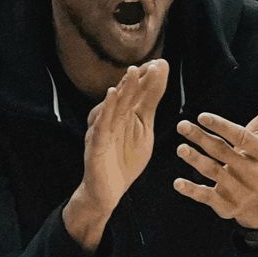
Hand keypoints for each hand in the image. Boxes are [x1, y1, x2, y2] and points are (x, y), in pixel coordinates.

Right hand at [64, 60, 167, 250]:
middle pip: (125, 95)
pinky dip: (105, 109)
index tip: (162, 63)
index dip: (148, 78)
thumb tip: (159, 77)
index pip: (136, 93)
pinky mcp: (95, 144)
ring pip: (113, 106)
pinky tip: (111, 96)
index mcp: (123, 115)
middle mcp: (110, 118)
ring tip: (132, 72)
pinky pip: (100, 124)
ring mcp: (101, 130)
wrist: (107, 193)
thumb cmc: (124, 160)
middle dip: (137, 79)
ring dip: (122, 89)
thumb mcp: (143, 130)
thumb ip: (149, 105)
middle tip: (151, 63)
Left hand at [174, 76, 257, 227]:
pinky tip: (177, 183)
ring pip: (214, 173)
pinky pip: (207, 197)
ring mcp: (240, 191)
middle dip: (201, 139)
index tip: (202, 116)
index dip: (222, 126)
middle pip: (223, 153)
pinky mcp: (226, 206)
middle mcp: (254, 173)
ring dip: (195, 160)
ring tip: (181, 148)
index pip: (241, 137)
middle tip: (182, 125)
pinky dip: (191, 191)